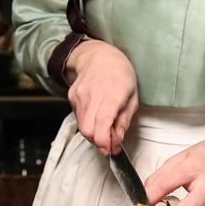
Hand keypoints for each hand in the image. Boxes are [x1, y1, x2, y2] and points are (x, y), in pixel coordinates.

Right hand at [64, 38, 138, 155]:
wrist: (99, 56)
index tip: (111, 150)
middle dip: (98, 142)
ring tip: (104, 126)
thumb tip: (116, 142)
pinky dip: (87, 122)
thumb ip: (124, 122)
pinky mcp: (71, 97)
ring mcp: (79, 95)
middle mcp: (93, 95)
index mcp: (112, 95)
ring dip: (93, 133)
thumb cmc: (121, 75)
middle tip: (109, 142)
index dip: (105, 143)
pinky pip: (78, 117)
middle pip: (88, 130)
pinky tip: (95, 114)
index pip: (102, 125)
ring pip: (81, 126)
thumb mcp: (132, 98)